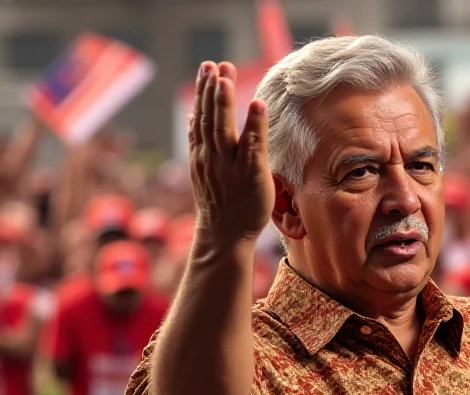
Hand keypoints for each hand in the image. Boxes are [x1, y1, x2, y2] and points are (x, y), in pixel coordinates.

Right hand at [189, 61, 273, 247]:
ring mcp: (230, 167)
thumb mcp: (204, 170)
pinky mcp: (250, 174)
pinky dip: (254, 125)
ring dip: (225, 101)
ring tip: (226, 76)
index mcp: (202, 155)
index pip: (201, 117)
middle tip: (214, 64)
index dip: (203, 92)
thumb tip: (193, 116)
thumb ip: (200, 143)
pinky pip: (252, 146)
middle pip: (210, 118)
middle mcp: (213, 158)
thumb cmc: (220, 203)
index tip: (208, 68)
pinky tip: (257, 105)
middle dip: (211, 89)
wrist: (225, 236)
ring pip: (224, 129)